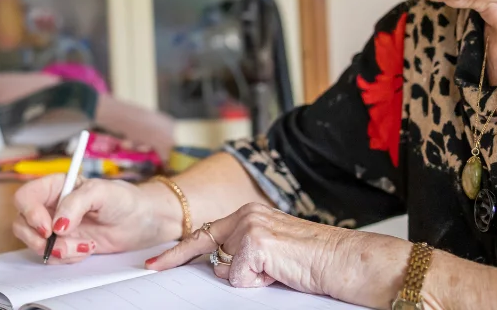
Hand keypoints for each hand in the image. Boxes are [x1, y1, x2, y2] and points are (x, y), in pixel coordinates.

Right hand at [12, 175, 178, 263]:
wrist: (143, 222)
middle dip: (38, 238)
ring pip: (35, 242)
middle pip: (23, 222)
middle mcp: (52, 205)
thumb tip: (57, 224)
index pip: (26, 196)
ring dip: (56, 250)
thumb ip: (76, 203)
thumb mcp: (101, 192)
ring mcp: (57, 227)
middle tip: (61, 244)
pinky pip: (52, 255)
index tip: (48, 228)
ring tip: (82, 246)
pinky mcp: (65, 244)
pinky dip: (66, 257)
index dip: (30, 213)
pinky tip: (86, 250)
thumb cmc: (124, 199)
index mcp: (56, 185)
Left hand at [146, 202, 354, 295]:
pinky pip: (239, 279)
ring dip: (250, 277)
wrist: (343, 260)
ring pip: (226, 270)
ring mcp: (248, 227)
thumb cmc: (313, 259)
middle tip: (264, 267)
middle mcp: (245, 215)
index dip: (177, 252)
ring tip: (279, 269)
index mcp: (248, 213)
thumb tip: (220, 265)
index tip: (153, 263)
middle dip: (229, 270)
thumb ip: (244, 248)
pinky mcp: (255, 244)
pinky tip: (280, 271)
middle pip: (213, 255)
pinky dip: (259, 283)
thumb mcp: (272, 248)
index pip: (204, 234)